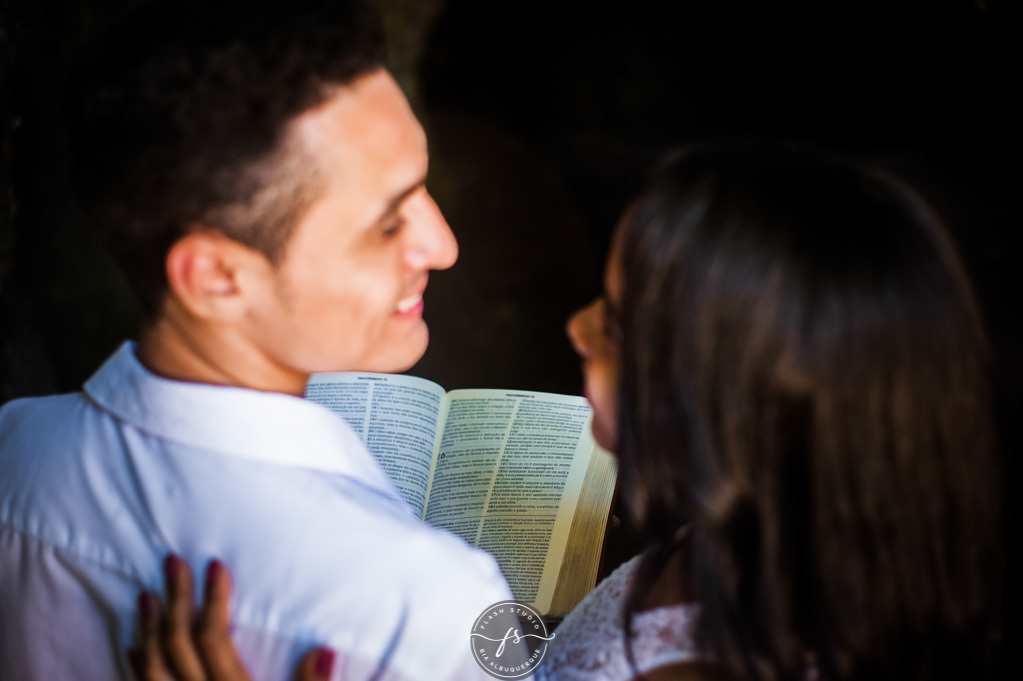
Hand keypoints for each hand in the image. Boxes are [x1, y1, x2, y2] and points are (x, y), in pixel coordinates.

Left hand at [131, 555, 335, 680]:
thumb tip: (324, 649)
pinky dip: (139, 662)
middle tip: (172, 562)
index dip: (213, 599)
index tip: (213, 566)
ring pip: (152, 665)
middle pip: (177, 644)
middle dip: (175, 599)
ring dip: (148, 627)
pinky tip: (136, 644)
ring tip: (146, 594)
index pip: (214, 637)